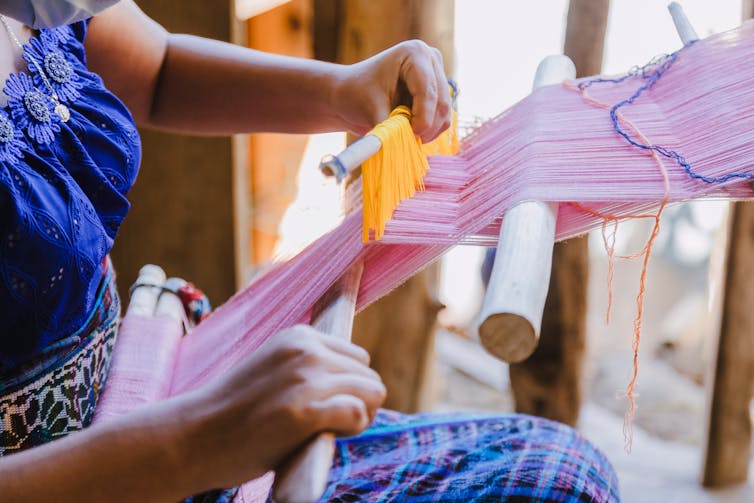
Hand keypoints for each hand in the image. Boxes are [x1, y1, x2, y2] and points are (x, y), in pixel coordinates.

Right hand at [178, 325, 385, 489]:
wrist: (191, 436)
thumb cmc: (233, 411)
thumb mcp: (273, 368)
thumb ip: (306, 366)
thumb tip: (353, 377)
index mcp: (298, 336)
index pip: (357, 356)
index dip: (348, 385)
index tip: (324, 404)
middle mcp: (306, 350)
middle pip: (368, 374)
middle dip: (358, 400)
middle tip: (327, 422)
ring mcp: (306, 379)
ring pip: (372, 392)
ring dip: (360, 416)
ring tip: (327, 430)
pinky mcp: (305, 411)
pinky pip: (359, 413)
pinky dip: (353, 428)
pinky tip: (326, 436)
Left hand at [334, 40, 451, 142]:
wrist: (351, 93)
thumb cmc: (356, 95)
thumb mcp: (372, 110)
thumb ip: (392, 129)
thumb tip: (403, 148)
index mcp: (415, 53)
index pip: (428, 92)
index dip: (422, 120)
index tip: (410, 136)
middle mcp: (431, 59)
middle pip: (442, 104)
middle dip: (426, 128)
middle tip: (406, 140)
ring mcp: (437, 75)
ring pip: (445, 114)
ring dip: (428, 131)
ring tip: (403, 133)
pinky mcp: (438, 92)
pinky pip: (442, 119)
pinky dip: (429, 131)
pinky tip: (409, 129)